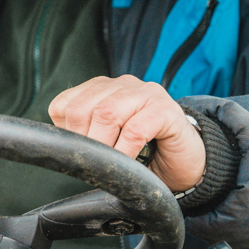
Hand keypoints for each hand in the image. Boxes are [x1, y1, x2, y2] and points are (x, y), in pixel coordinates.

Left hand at [48, 75, 204, 192]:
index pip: (65, 104)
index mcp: (101, 89)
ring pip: (107, 113)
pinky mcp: (166, 109)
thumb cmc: (146, 154)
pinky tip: (132, 164)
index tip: (81, 154)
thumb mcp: (107, 142)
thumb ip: (85, 136)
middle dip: (85, 142)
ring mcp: (146, 93)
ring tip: (114, 164)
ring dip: (105, 147)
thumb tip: (60, 150)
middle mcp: (122, 84)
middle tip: (98, 163)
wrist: (189, 163)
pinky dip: (126, 151)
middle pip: (83, 109)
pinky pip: (135, 129)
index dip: (66, 134)